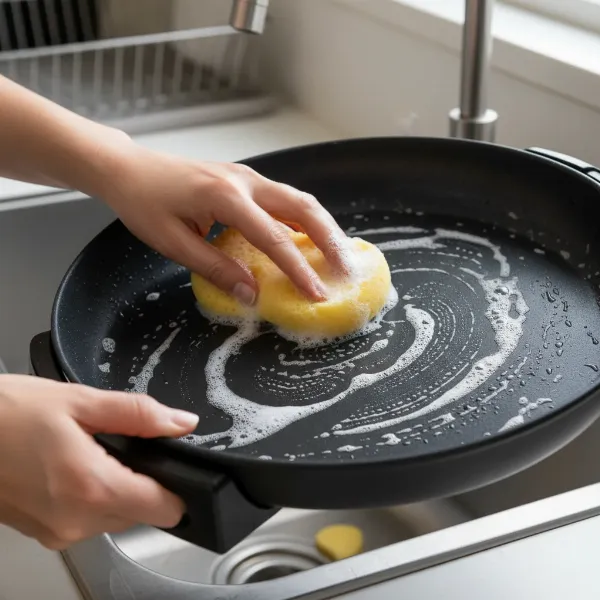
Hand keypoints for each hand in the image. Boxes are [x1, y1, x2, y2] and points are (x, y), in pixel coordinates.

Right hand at [0, 374, 198, 549]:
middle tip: (120, 446)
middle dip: (143, 481)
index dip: (180, 488)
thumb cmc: (6, 414)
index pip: (164, 509)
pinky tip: (71, 466)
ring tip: (91, 452)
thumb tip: (181, 423)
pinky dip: (91, 496)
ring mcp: (56, 532)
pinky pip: (87, 520)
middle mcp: (75, 521)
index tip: (175, 466)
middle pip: (141, 513)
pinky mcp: (43, 533)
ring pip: (115, 517)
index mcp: (91, 488)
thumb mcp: (80, 401)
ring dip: (116, 488)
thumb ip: (139, 414)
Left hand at [100, 144, 350, 304]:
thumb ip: (215, 268)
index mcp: (227, 197)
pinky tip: (310, 239)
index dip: (299, 270)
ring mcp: (248, 176)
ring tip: (338, 256)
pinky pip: (284, 199)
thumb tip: (252, 294)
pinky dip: (303, 220)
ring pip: (299, 199)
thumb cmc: (143, 203)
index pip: (275, 238)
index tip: (316, 294)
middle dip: (330, 239)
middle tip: (345, 269)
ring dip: (323, 227)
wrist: (128, 168)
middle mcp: (246, 181)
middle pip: (303, 207)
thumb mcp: (173, 243)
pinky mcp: (245, 180)